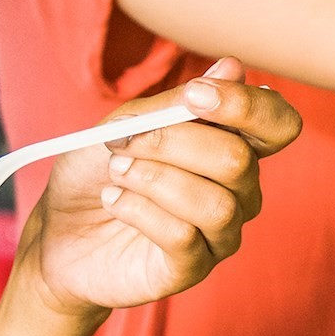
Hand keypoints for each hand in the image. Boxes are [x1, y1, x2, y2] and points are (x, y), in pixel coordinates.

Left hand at [22, 60, 301, 318]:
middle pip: (238, 160)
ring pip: (215, 204)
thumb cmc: (97, 171)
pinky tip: (114, 202)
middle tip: (123, 142)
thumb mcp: (127, 123)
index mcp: (232, 146)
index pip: (277, 125)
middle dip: (172, 143)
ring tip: (117, 172)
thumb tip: (232, 67)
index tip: (194, 96)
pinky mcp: (192, 268)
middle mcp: (239, 191)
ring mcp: (219, 233)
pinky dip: (140, 211)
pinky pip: (184, 237)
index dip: (247, 107)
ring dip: (154, 179)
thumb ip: (177, 103)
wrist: (57, 231)